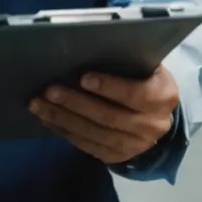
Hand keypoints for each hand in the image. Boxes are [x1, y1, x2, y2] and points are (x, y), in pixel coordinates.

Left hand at [30, 65, 179, 165]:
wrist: (159, 116)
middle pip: (108, 117)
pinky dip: (65, 132)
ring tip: (39, 106)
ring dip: (63, 119)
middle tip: (49, 91)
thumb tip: (84, 44)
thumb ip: (126, 60)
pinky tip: (47, 119)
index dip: (108, 87)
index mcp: (162, 97)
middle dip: (75, 103)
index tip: (82, 77)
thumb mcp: (147, 67)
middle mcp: (152, 125)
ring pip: (95, 134)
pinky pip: (88, 146)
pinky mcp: (118, 157)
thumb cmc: (146, 80)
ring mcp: (135, 146)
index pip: (134, 94)